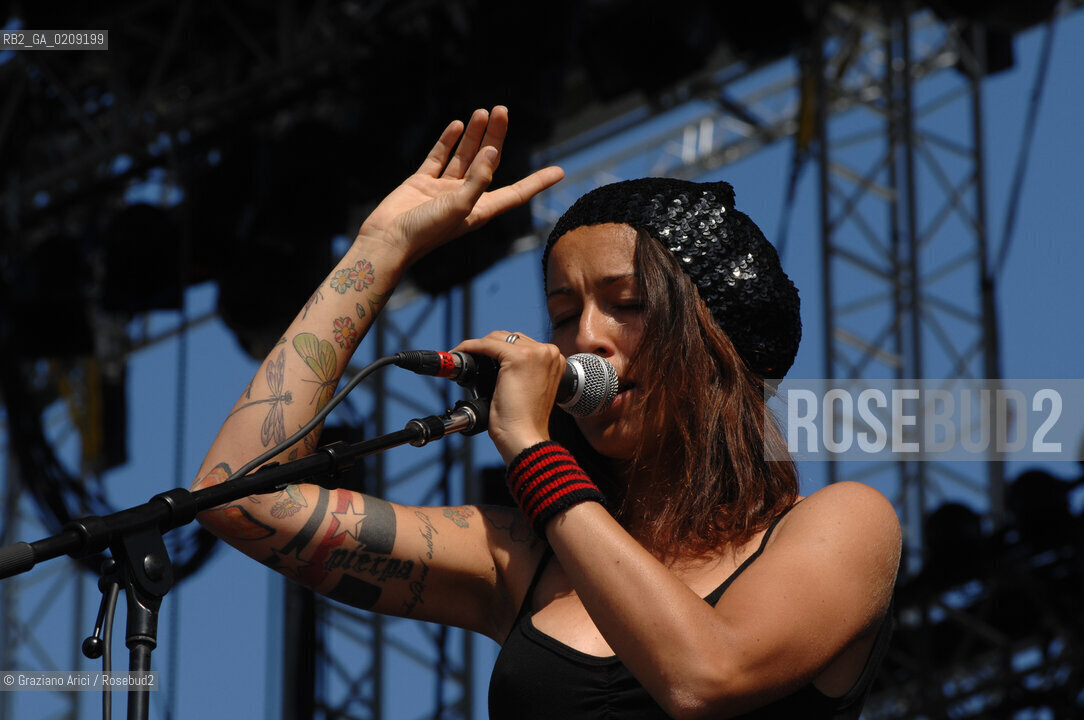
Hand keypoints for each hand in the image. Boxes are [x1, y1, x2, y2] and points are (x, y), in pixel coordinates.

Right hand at [356, 106, 563, 266]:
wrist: (386, 241)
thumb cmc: (425, 232)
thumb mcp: (459, 206)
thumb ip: (478, 179)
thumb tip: (491, 151)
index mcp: (481, 209)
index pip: (516, 192)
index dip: (538, 182)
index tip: (559, 171)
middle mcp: (465, 198)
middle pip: (488, 162)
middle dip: (496, 137)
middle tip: (503, 109)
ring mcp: (443, 190)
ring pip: (463, 156)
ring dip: (473, 135)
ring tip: (482, 111)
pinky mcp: (421, 183)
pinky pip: (438, 158)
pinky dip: (447, 142)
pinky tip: (457, 126)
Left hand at [452, 331, 563, 462]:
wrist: (524, 437)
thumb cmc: (524, 422)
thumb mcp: (528, 389)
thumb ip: (522, 372)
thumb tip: (498, 364)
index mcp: (554, 359)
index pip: (521, 344)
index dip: (498, 349)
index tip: (482, 357)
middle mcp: (549, 352)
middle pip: (510, 338)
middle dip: (488, 347)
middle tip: (470, 359)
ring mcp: (536, 353)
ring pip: (498, 338)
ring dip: (478, 346)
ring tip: (463, 356)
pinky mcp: (518, 357)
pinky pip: (487, 344)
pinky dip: (470, 347)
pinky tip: (460, 353)